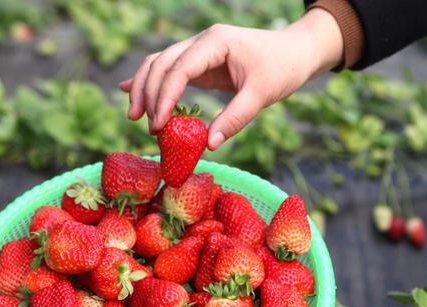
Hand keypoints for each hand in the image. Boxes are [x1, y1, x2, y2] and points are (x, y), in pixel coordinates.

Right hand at [119, 8, 343, 149]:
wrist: (296, 52)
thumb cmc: (282, 69)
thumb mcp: (262, 95)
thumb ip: (235, 118)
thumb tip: (209, 145)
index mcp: (215, 42)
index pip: (178, 68)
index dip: (164, 98)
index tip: (158, 126)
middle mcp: (201, 42)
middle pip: (161, 63)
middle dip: (148, 94)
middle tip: (148, 128)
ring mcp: (199, 51)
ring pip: (159, 64)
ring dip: (144, 88)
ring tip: (135, 116)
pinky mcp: (200, 63)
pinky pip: (169, 70)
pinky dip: (151, 82)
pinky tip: (130, 92)